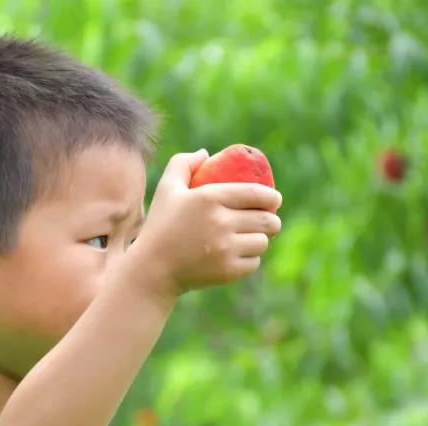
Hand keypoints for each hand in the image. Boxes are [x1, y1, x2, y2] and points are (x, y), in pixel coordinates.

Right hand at [128, 149, 282, 299]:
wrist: (153, 269)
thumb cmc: (160, 226)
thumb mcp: (167, 189)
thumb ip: (182, 164)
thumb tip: (206, 154)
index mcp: (209, 198)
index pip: (256, 194)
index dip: (272, 197)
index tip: (275, 200)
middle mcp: (220, 222)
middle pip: (267, 220)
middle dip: (273, 220)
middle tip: (269, 221)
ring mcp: (225, 248)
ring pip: (262, 242)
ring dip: (261, 240)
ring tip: (253, 238)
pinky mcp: (228, 271)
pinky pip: (253, 263)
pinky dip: (250, 260)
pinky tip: (241, 255)